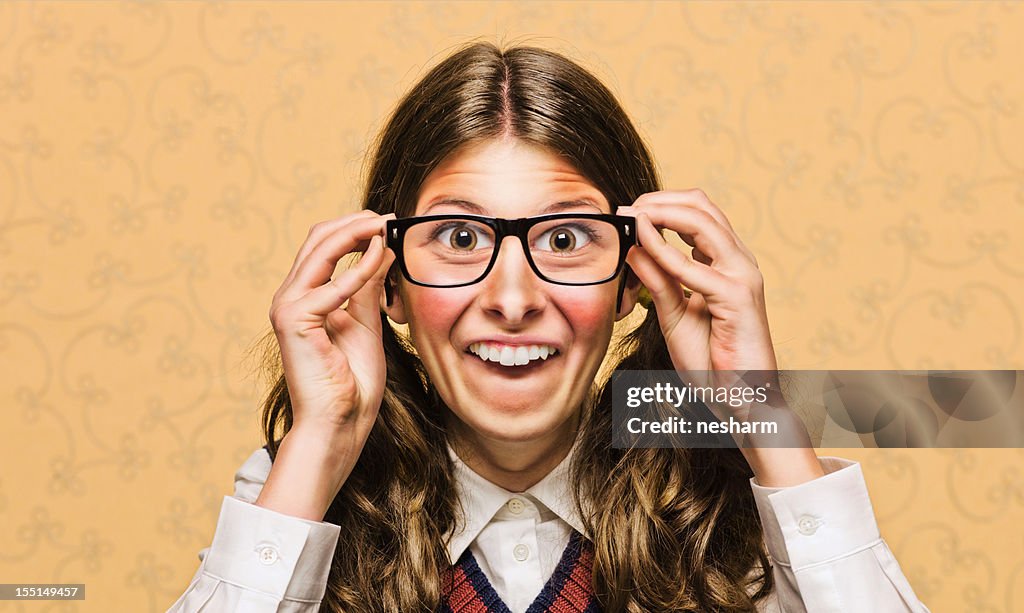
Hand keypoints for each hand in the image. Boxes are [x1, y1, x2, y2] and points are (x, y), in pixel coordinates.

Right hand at [268, 210, 395, 442]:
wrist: (339, 422)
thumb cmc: (352, 382)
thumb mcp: (366, 323)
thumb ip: (369, 287)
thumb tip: (382, 249)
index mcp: (304, 297)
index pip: (324, 245)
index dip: (355, 228)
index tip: (389, 222)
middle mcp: (290, 297)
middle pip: (318, 238)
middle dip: (355, 221)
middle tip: (389, 217)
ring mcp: (287, 307)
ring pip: (320, 250)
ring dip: (356, 232)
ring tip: (385, 226)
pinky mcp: (294, 321)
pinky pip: (331, 286)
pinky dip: (359, 268)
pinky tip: (381, 257)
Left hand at [619, 191, 820, 483]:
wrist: (743, 401)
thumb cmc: (713, 363)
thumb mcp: (674, 314)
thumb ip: (657, 281)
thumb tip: (633, 248)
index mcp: (727, 263)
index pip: (699, 212)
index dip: (662, 204)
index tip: (627, 213)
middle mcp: (739, 262)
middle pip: (702, 205)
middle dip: (658, 200)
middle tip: (624, 210)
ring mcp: (742, 276)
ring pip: (703, 222)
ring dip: (661, 213)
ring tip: (630, 218)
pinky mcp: (738, 298)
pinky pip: (695, 268)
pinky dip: (665, 252)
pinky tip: (641, 249)